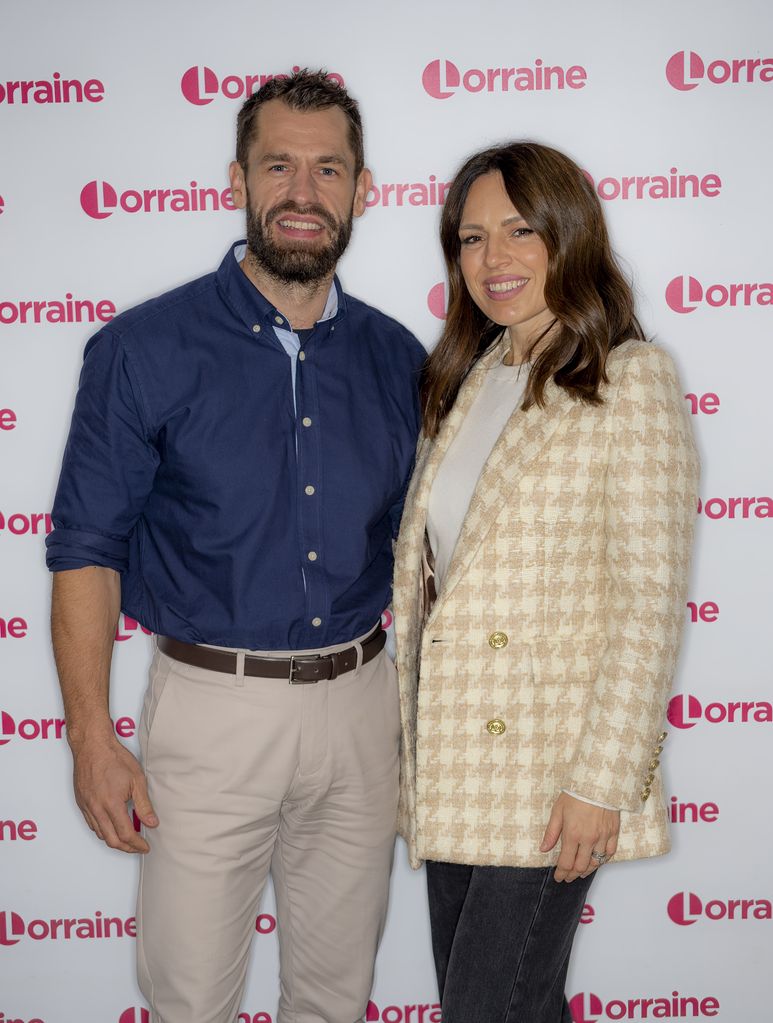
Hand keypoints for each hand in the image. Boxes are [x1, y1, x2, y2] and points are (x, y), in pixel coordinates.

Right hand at [71, 735, 157, 852]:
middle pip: (111, 840)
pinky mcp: (81, 803)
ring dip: (114, 840)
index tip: (145, 846)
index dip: (137, 844)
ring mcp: (87, 807)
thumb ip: (144, 804)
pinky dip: (103, 830)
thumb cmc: (114, 758)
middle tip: (138, 847)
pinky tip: (112, 826)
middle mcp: (96, 809)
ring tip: (128, 838)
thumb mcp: (137, 779)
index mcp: (111, 804)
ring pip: (100, 834)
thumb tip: (152, 823)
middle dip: (126, 848)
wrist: (92, 746)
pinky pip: (92, 824)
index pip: (125, 834)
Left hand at [539, 792, 618, 881]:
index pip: (566, 862)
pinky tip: (596, 861)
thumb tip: (543, 849)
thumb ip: (551, 832)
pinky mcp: (613, 832)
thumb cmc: (576, 793)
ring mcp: (602, 837)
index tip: (558, 877)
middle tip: (567, 877)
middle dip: (572, 874)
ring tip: (580, 873)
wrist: (598, 781)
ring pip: (595, 862)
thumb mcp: (558, 810)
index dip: (561, 872)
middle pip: (580, 866)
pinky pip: (609, 853)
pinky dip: (602, 860)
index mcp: (572, 834)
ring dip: (586, 871)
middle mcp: (588, 839)